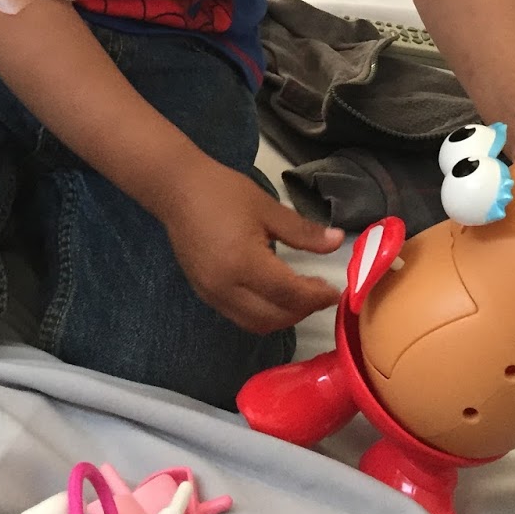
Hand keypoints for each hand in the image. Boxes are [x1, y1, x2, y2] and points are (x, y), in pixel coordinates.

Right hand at [159, 159, 343, 333]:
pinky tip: (274, 296)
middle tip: (321, 294)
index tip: (335, 290)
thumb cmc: (223, 192)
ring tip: (301, 297)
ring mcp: (212, 294)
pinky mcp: (204, 293)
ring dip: (283, 318)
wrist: (177, 189)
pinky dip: (263, 314)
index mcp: (244, 263)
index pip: (289, 294)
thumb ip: (303, 232)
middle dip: (303, 310)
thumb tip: (337, 242)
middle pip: (274, 317)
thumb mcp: (268, 208)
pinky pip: (239, 317)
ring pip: (256, 324)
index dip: (316, 296)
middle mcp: (226, 287)